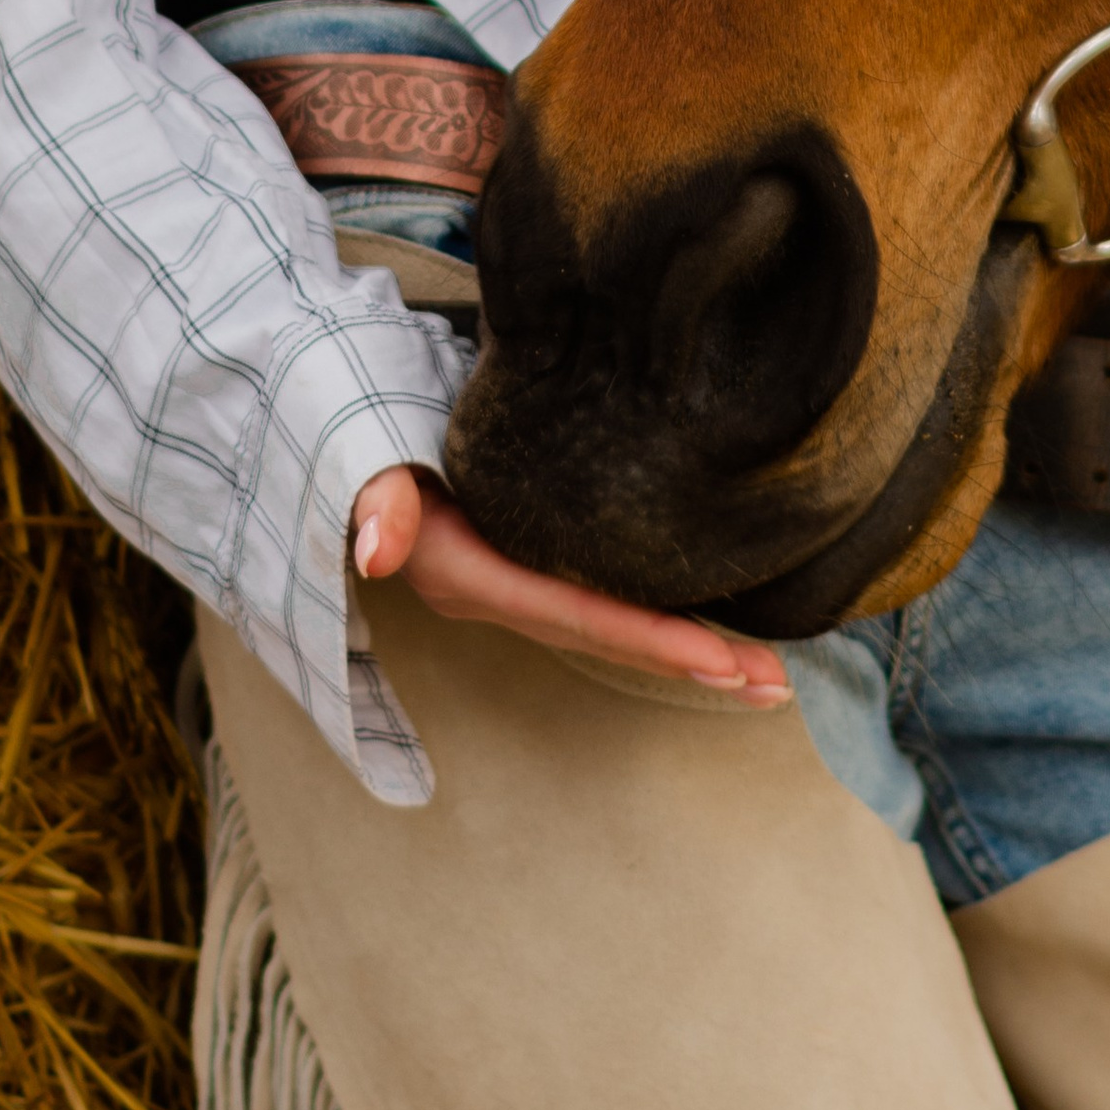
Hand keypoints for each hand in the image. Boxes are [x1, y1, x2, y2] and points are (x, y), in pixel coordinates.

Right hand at [351, 467, 790, 703]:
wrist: (330, 422)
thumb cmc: (354, 425)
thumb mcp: (357, 454)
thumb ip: (373, 498)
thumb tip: (377, 547)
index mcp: (471, 573)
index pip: (580, 616)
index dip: (654, 640)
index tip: (727, 664)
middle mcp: (498, 591)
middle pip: (610, 638)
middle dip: (694, 663)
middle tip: (779, 687)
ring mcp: (512, 581)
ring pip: (613, 626)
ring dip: (688, 650)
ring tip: (767, 675)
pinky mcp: (522, 560)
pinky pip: (601, 599)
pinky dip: (657, 618)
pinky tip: (707, 623)